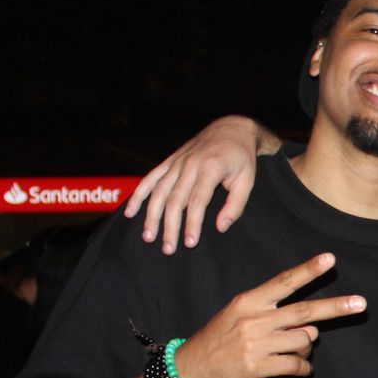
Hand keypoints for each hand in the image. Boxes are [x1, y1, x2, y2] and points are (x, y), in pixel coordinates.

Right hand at [124, 115, 267, 252]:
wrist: (231, 129)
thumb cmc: (242, 158)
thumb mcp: (247, 180)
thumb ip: (236, 205)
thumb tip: (220, 227)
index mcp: (210, 168)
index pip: (198, 201)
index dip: (192, 223)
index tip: (190, 243)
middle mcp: (189, 164)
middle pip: (174, 200)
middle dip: (170, 226)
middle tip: (168, 249)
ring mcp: (177, 162)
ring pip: (159, 191)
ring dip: (151, 215)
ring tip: (148, 237)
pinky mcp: (170, 161)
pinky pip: (150, 178)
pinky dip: (138, 195)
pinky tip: (130, 212)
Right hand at [170, 253, 364, 377]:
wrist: (190, 370)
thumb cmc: (219, 341)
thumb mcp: (238, 316)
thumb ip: (273, 315)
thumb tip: (310, 326)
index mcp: (249, 301)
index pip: (284, 282)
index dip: (308, 270)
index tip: (330, 260)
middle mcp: (254, 319)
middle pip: (304, 310)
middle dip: (336, 307)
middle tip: (361, 303)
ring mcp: (256, 343)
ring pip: (304, 341)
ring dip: (306, 349)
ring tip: (291, 354)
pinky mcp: (258, 367)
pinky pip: (297, 366)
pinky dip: (303, 369)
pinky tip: (297, 370)